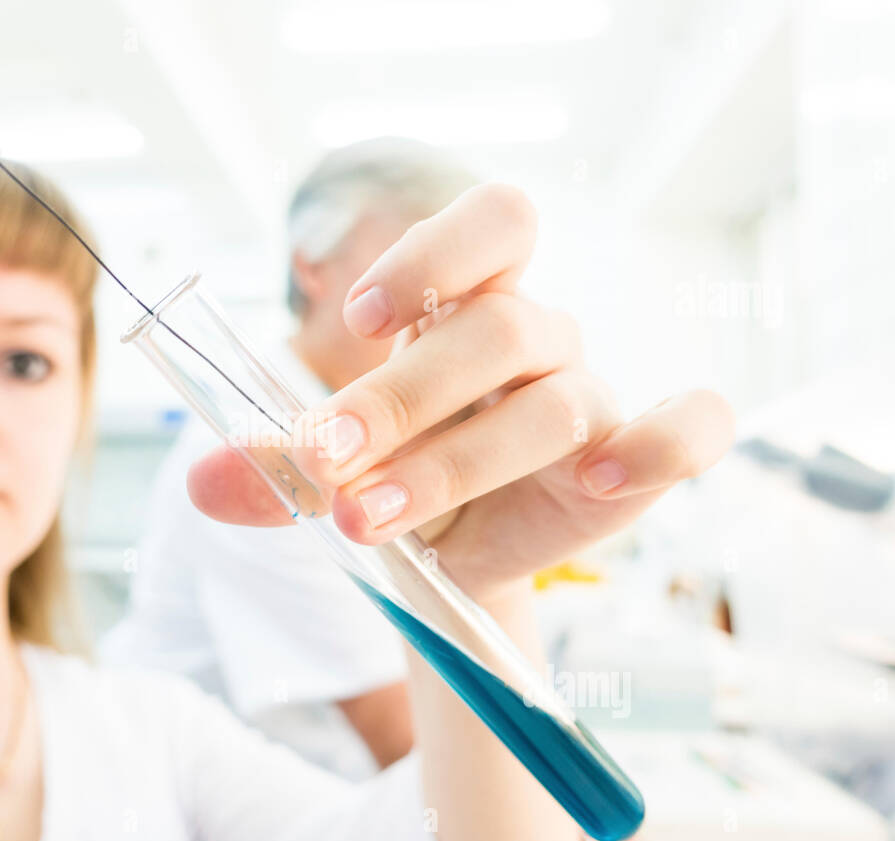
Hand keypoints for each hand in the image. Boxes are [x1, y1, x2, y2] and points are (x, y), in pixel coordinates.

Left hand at [187, 184, 734, 602]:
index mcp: (468, 306)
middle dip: (399, 397)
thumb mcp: (332, 470)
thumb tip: (202, 484)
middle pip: (498, 329)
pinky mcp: (634, 464)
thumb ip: (276, 468)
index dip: (433, 254)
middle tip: (323, 461)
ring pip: (549, 405)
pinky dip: (655, 444)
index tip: (358, 321)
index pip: (494, 224)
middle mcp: (538, 339)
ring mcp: (591, 399)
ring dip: (451, 464)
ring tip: (366, 520)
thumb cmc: (396, 480)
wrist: (450, 562)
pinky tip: (591, 482)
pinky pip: (692, 429)